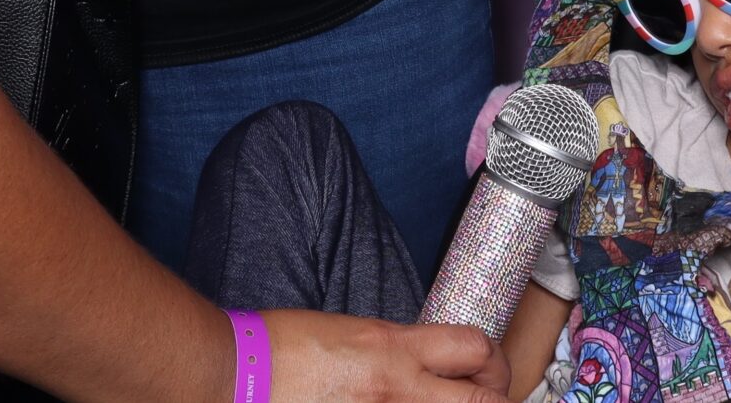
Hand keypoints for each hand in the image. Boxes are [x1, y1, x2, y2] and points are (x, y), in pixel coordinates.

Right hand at [267, 309, 510, 402]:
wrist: (237, 376)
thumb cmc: (285, 349)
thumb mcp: (355, 335)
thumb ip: (399, 351)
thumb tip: (429, 368)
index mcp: (393, 348)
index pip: (475, 347)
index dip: (491, 361)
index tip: (485, 369)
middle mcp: (397, 389)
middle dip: (493, 400)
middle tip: (485, 399)